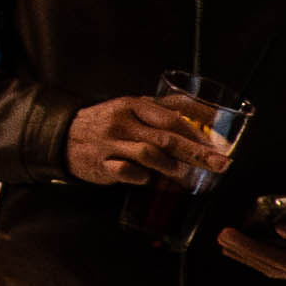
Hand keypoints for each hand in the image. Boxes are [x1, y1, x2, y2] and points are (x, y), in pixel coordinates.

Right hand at [61, 91, 230, 187]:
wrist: (64, 136)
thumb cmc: (109, 123)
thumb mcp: (133, 107)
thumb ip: (167, 108)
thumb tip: (210, 114)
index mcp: (133, 105)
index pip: (171, 115)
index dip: (198, 131)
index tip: (221, 144)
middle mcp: (123, 122)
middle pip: (166, 137)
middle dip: (197, 153)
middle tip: (221, 164)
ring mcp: (111, 143)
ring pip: (149, 154)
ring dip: (172, 167)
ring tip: (186, 176)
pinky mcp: (102, 164)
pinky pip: (128, 173)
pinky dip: (144, 178)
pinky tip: (150, 180)